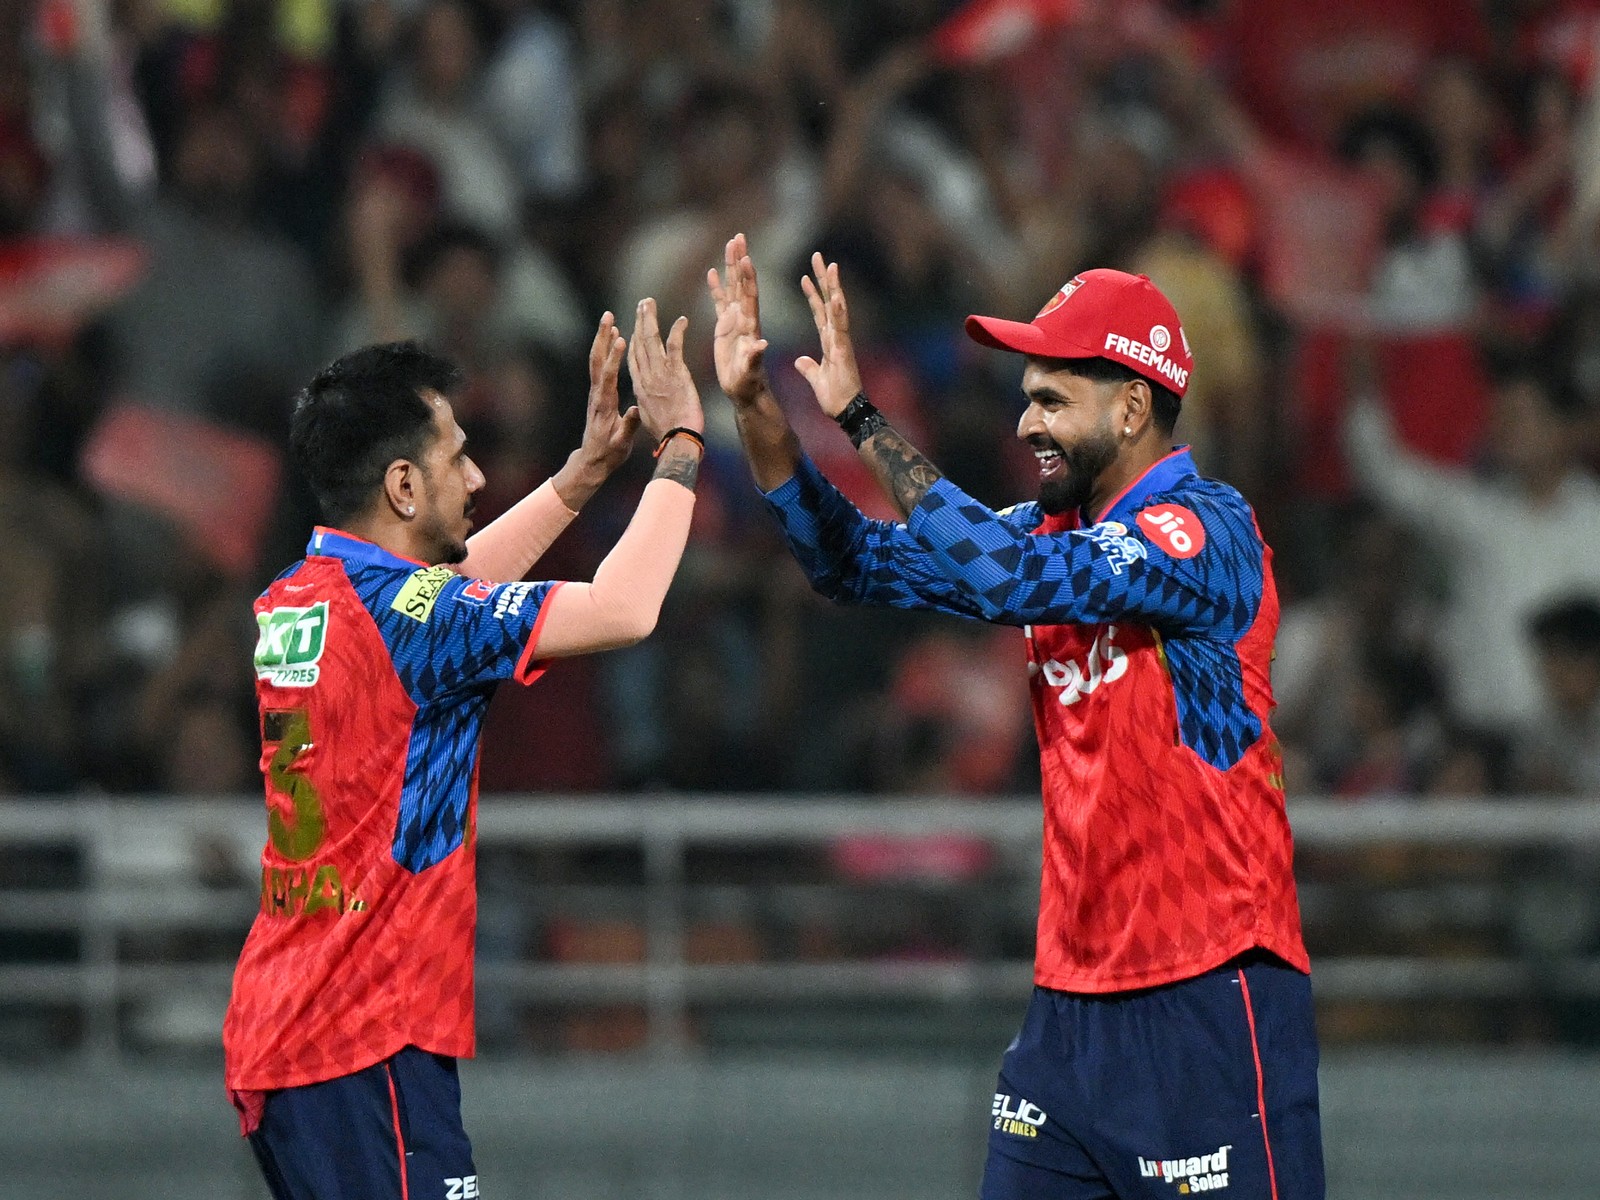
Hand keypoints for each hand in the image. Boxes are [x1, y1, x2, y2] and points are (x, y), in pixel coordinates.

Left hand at [555, 313, 640, 505]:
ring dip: (602, 339)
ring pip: (596, 360)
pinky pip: (600, 367)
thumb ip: (628, 427)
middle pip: (597, 360)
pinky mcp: (598, 393)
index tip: (620, 338)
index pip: (608, 375)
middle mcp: (598, 394)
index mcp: (605, 404)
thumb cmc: (609, 453)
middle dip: (602, 337)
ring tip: (609, 319)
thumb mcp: (621, 444)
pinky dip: (604, 350)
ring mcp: (596, 392)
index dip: (613, 357)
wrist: (592, 460)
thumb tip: (635, 410)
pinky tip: (612, 340)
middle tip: (608, 316)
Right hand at [627, 298, 703, 439]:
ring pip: (651, 339)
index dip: (632, 339)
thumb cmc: (665, 433)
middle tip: (642, 304)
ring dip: (650, 319)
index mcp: (639, 386)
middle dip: (639, 321)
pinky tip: (682, 320)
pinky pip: (675, 346)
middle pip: (639, 343)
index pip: (633, 357)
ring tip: (649, 302)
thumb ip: (644, 403)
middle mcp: (646, 376)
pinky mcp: (677, 373)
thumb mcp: (647, 417)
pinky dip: (677, 331)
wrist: (677, 439)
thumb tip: (641, 402)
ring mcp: (660, 373)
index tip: (632, 325)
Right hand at [708, 232, 770, 404]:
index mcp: (750, 326)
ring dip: (730, 266)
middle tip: (739, 237)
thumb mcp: (751, 372)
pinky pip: (719, 302)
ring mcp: (734, 321)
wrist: (745, 391)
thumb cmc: (748, 384)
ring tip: (729, 244)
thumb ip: (755, 358)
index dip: (748, 277)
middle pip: (741, 284)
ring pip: (732, 288)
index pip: (749, 296)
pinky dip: (717, 287)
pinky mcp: (725, 328)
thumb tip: (762, 343)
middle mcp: (743, 318)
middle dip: (740, 260)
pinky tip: (713, 272)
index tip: (746, 257)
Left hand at [795, 253, 862, 418]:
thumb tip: (800, 361)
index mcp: (829, 341)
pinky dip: (838, 312)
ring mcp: (841, 341)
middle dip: (823, 280)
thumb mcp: (816, 378)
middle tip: (817, 256)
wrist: (846, 412)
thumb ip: (809, 367)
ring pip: (837, 308)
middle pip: (828, 302)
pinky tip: (835, 296)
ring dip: (833, 287)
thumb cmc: (834, 397)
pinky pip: (840, 328)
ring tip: (830, 265)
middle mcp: (836, 336)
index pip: (819, 312)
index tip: (806, 275)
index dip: (813, 294)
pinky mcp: (844, 351)